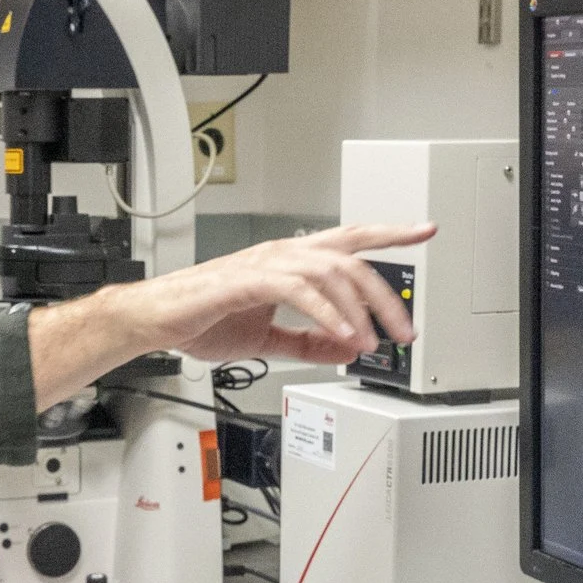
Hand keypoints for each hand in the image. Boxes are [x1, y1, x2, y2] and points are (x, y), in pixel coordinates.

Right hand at [25, 222, 436, 407]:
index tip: (424, 232)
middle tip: (405, 330)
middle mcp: (283, 255)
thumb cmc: (201, 319)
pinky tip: (340, 335)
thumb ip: (308, 342)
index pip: (350, 240)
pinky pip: (299, 290)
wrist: (157, 322)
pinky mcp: (249, 280)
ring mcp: (267, 264)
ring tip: (372, 343)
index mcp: (290, 262)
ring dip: (360, 311)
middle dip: (386, 297)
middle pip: (352, 262)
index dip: (390, 234)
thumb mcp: (269, 338)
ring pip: (332, 273)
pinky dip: (326, 314)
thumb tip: (345, 350)